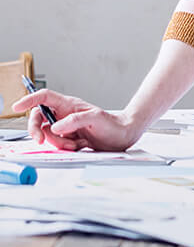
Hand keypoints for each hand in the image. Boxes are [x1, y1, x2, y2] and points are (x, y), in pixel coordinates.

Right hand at [12, 90, 139, 151]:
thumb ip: (74, 121)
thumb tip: (54, 127)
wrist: (123, 136)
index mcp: (69, 104)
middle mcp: (65, 114)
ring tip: (77, 143)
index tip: (16, 106)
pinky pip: (56, 144)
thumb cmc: (112, 124)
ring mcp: (66, 126)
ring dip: (58, 142)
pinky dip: (64, 148)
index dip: (29, 99)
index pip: (44, 98)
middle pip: (39, 118)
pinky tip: (79, 146)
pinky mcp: (68, 138)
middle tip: (40, 140)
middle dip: (37, 130)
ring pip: (47, 135)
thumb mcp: (95, 119)